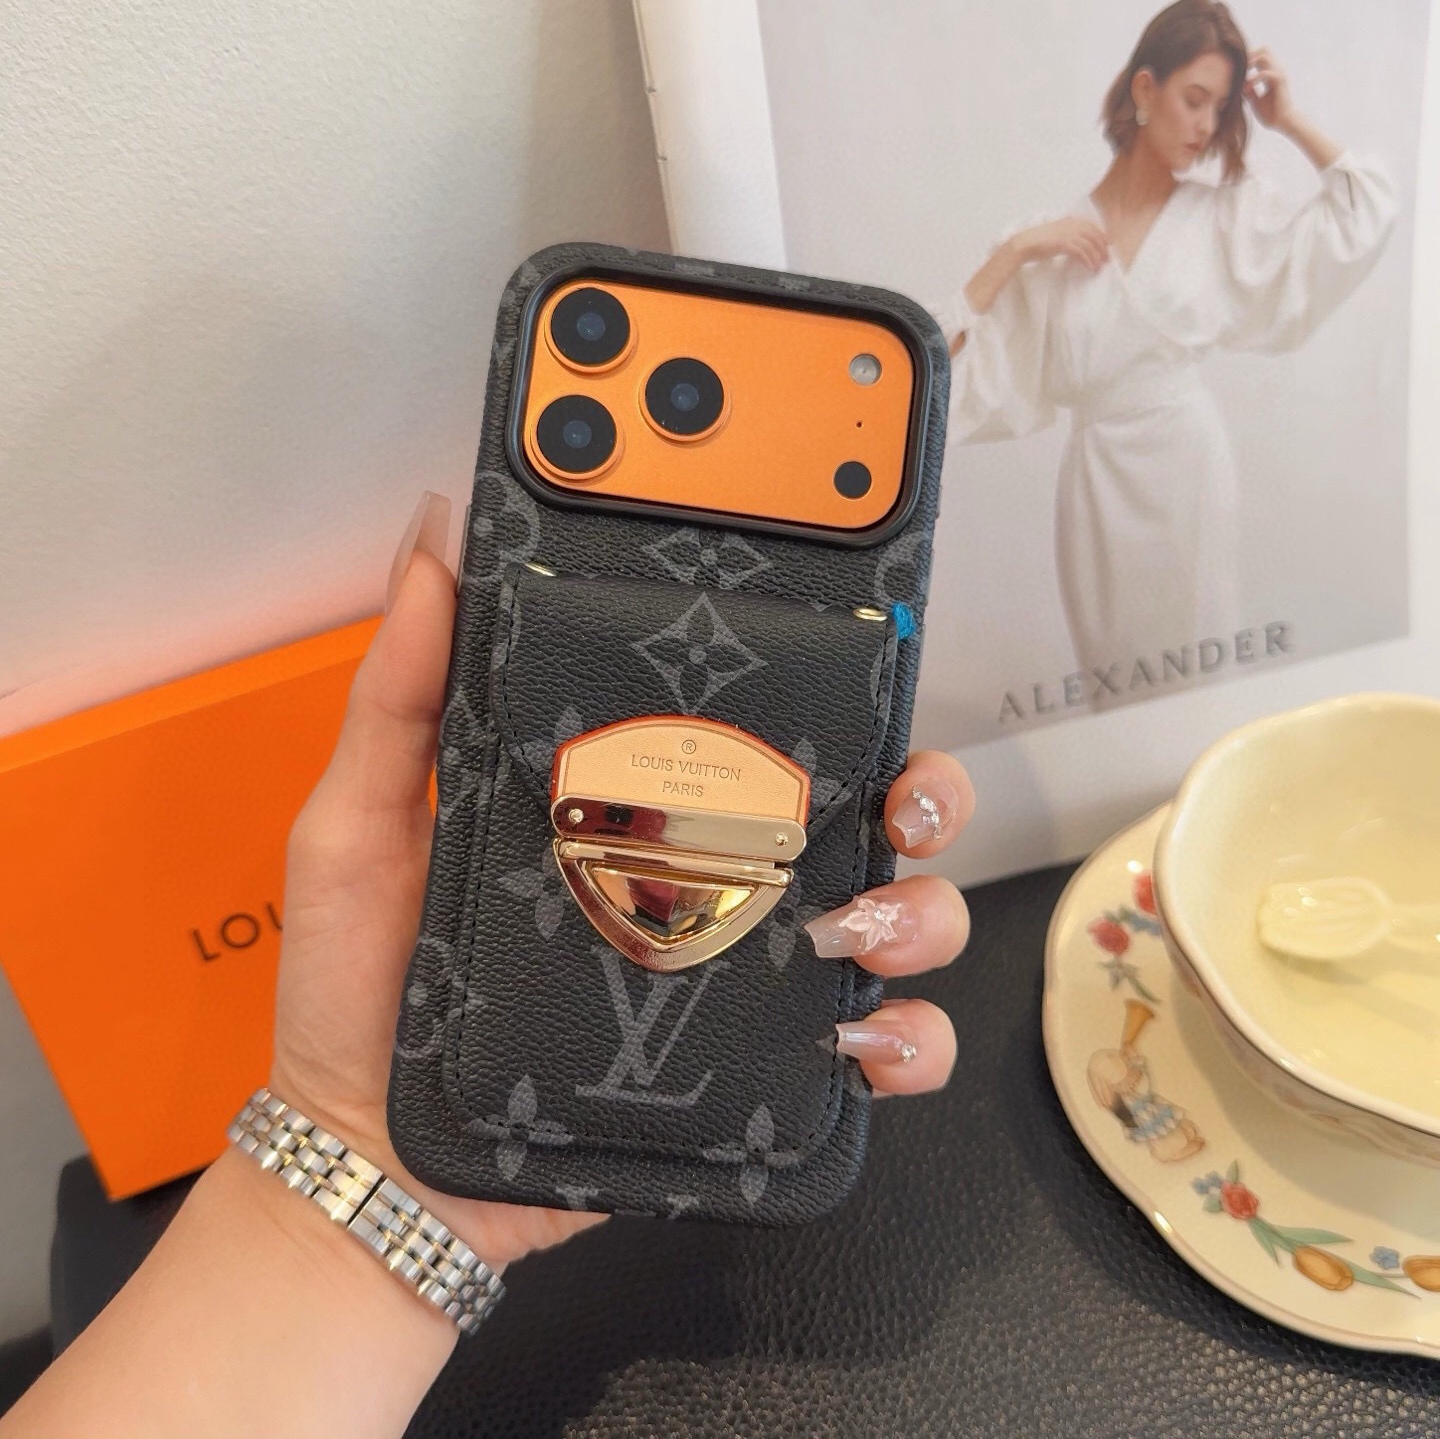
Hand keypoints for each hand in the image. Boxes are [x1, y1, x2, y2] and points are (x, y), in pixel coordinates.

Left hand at [268, 492, 975, 1269]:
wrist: (382, 1161)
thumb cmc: (367, 991)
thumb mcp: (364, 823)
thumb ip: (401, 691)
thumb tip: (430, 540)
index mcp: (644, 814)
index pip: (762, 736)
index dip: (835, 697)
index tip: (860, 667)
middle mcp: (715, 884)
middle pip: (865, 816)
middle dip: (922, 794)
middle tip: (898, 805)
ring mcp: (745, 979)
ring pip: (899, 920)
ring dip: (921, 911)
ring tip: (854, 930)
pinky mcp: (761, 1076)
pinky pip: (880, 1050)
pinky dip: (909, 1038)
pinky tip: (861, 1034)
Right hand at [1008, 217, 1109, 273]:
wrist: (1024, 244)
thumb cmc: (1037, 241)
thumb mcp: (1055, 234)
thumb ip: (1066, 235)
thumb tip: (1076, 244)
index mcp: (1070, 220)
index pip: (1092, 226)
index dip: (1101, 236)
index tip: (1106, 245)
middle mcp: (1071, 225)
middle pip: (1094, 235)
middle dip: (1102, 247)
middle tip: (1106, 258)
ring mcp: (1068, 233)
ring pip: (1090, 245)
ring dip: (1097, 257)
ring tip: (1099, 266)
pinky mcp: (1064, 244)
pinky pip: (1082, 253)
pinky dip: (1088, 261)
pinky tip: (1091, 268)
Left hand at [1244, 47, 1295, 131]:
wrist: (1284, 123)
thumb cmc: (1271, 113)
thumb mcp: (1255, 101)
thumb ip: (1248, 91)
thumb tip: (1236, 85)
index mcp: (1270, 73)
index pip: (1260, 55)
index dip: (1248, 58)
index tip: (1234, 68)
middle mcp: (1276, 70)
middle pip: (1264, 49)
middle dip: (1249, 55)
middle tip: (1237, 68)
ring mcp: (1279, 74)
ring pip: (1265, 55)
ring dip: (1250, 63)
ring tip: (1240, 76)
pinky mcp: (1280, 82)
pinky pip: (1266, 73)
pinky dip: (1254, 78)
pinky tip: (1247, 88)